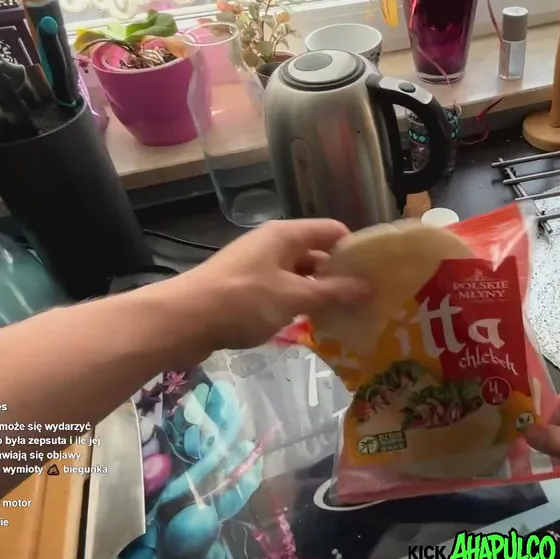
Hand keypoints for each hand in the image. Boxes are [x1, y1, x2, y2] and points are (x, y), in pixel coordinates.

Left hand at [170, 219, 370, 351]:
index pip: (333, 231)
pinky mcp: (245, 290)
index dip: (356, 250)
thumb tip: (368, 287)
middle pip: (317, 254)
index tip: (377, 275)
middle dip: (340, 276)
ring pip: (299, 276)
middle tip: (367, 302)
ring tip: (346, 318)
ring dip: (319, 295)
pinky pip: (281, 292)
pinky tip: (312, 327)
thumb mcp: (293, 296)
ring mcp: (257, 267)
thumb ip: (332, 293)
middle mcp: (273, 245)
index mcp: (286, 235)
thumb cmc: (242, 301)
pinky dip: (297, 306)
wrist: (183, 320)